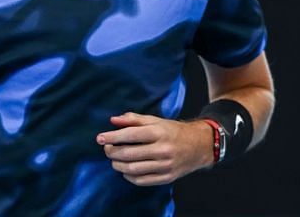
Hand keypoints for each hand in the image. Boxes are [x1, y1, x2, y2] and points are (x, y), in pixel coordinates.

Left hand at [97, 112, 213, 185]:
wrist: (200, 145)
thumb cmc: (174, 131)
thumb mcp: (156, 121)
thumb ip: (134, 119)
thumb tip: (113, 120)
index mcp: (159, 132)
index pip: (130, 135)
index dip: (112, 137)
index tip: (100, 138)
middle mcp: (163, 149)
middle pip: (128, 154)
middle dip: (112, 152)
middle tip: (107, 149)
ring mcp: (165, 165)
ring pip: (132, 169)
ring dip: (118, 165)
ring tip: (115, 160)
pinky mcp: (167, 177)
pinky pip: (141, 180)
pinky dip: (129, 176)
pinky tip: (126, 170)